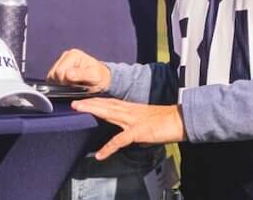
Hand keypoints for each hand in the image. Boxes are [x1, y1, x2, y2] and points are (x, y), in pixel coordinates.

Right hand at [47, 49, 110, 91]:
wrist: (101, 77)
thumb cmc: (99, 76)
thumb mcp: (94, 76)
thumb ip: (81, 74)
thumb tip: (67, 74)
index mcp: (73, 54)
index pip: (59, 71)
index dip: (65, 82)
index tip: (75, 85)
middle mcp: (66, 55)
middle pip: (54, 73)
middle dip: (63, 82)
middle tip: (75, 85)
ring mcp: (62, 60)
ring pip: (52, 76)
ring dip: (60, 83)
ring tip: (72, 84)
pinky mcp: (59, 66)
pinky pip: (52, 77)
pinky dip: (58, 83)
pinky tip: (68, 83)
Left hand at [71, 99, 185, 159]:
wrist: (179, 120)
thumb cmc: (165, 121)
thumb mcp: (146, 120)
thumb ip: (134, 126)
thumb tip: (129, 135)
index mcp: (131, 108)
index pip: (109, 102)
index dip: (95, 100)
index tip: (83, 98)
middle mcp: (129, 111)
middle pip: (105, 104)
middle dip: (89, 102)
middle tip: (73, 102)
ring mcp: (133, 120)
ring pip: (109, 113)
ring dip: (93, 111)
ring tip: (78, 111)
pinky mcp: (138, 132)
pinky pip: (120, 140)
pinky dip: (108, 148)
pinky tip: (100, 154)